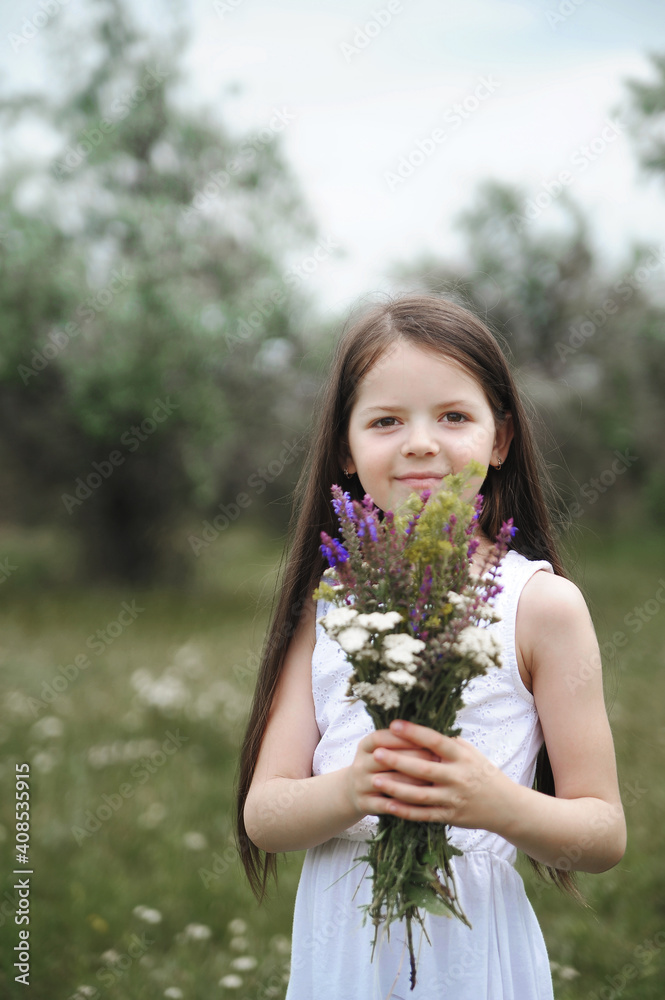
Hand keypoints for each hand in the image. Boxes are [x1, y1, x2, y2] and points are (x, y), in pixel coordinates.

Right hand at [346, 728, 441, 820]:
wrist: (353, 790)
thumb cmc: (378, 765)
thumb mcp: (381, 749)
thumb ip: (400, 740)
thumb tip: (431, 734)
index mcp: (365, 746)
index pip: (381, 738)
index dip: (402, 737)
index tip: (426, 738)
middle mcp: (361, 764)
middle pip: (386, 758)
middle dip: (413, 758)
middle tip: (437, 759)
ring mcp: (361, 784)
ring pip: (388, 782)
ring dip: (411, 781)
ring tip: (433, 781)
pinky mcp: (364, 803)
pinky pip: (385, 804)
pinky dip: (402, 805)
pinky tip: (420, 803)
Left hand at [365, 719, 515, 831]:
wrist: (505, 806)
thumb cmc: (482, 772)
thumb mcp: (470, 753)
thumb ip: (447, 743)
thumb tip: (419, 729)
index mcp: (462, 756)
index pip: (435, 741)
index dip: (414, 732)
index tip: (394, 724)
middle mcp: (458, 777)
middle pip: (424, 769)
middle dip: (398, 761)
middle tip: (376, 753)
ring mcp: (453, 799)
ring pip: (420, 795)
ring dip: (395, 788)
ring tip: (375, 780)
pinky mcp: (450, 816)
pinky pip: (423, 815)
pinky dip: (404, 811)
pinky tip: (387, 805)